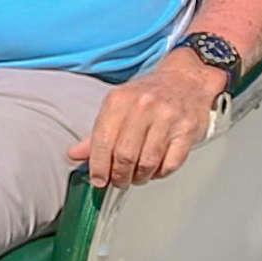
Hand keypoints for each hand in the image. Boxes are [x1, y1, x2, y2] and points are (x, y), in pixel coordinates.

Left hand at [71, 52, 227, 187]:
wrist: (187, 79)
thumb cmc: (151, 95)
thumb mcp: (118, 106)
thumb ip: (97, 133)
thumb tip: (74, 155)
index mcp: (120, 99)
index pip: (103, 141)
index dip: (99, 167)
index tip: (99, 179)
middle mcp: (143, 106)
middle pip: (124, 156)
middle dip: (119, 176)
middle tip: (119, 181)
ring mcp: (167, 118)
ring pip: (147, 163)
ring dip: (139, 177)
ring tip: (137, 176)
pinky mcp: (187, 130)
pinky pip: (170, 164)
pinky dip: (160, 173)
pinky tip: (155, 169)